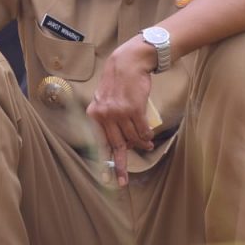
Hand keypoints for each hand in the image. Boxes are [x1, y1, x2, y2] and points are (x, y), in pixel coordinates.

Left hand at [86, 38, 154, 186]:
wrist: (129, 63)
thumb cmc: (117, 82)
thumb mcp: (103, 99)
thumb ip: (104, 117)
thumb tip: (114, 140)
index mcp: (95, 114)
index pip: (100, 142)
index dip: (104, 163)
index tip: (108, 179)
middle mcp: (105, 115)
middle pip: (117, 146)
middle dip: (121, 166)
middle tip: (123, 181)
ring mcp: (120, 113)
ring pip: (132, 138)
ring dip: (141, 145)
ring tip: (146, 145)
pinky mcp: (135, 109)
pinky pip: (143, 130)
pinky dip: (147, 136)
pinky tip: (149, 138)